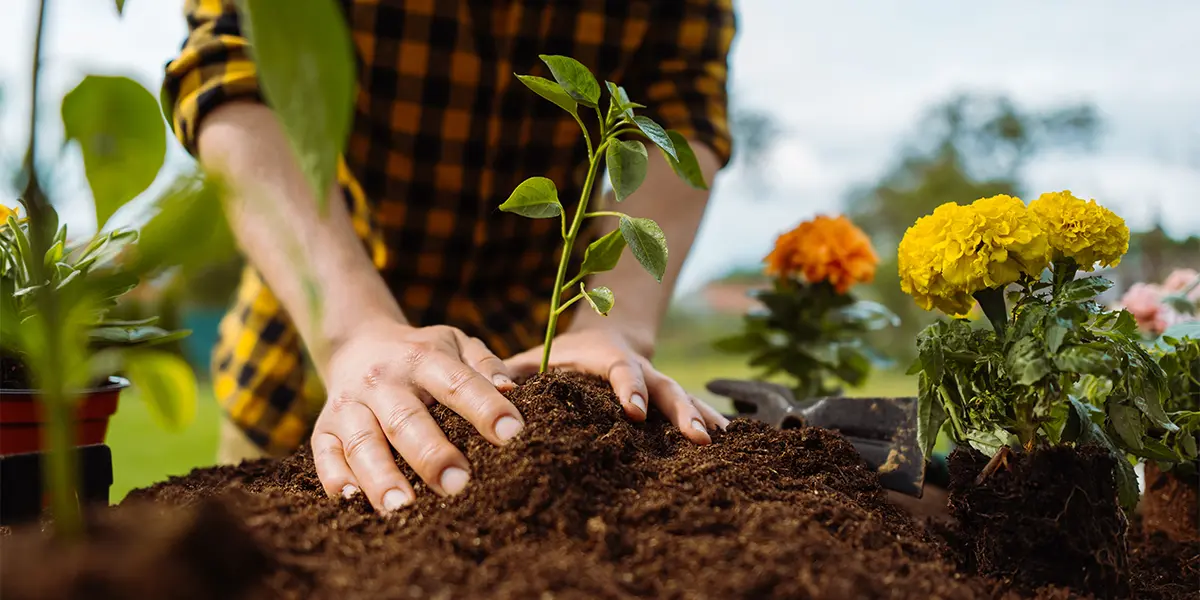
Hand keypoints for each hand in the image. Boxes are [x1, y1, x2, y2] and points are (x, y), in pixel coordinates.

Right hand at [310, 319, 522, 512]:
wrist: (359, 346)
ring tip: (403, 508)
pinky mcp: (323, 429)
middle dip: (431, 454)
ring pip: (363, 443)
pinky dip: (336, 479)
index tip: (512, 433)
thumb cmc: (422, 355)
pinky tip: (353, 501)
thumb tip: (511, 389)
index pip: (457, 382)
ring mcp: (350, 406)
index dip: (485, 407)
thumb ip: (484, 364)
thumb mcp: (455, 344)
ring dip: (382, 477)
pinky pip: (325, 456)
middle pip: (406, 419)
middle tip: (458, 484)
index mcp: (423, 359)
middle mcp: (383, 382)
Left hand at [504, 328, 728, 444]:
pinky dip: (708, 418)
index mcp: (606, 357)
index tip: (633, 411)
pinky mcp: (666, 398)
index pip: (621, 370)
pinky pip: (690, 406)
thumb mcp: (537, 357)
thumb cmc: (560, 354)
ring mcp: (657, 383)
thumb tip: (495, 391)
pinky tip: (730, 441)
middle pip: (664, 386)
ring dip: (700, 416)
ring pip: (683, 396)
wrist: (603, 333)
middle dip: (681, 410)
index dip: (628, 388)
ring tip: (718, 439)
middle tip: (696, 435)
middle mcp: (639, 368)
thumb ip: (513, 372)